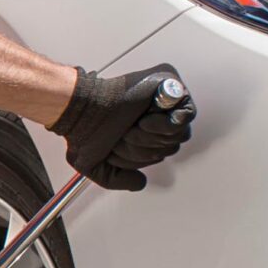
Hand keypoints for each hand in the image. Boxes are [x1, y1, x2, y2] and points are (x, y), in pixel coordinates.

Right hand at [48, 64, 195, 190]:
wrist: (81, 111)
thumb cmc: (85, 132)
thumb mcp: (97, 166)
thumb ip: (119, 178)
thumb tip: (140, 183)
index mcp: (143, 126)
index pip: (165, 149)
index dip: (145, 156)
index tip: (121, 145)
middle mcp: (157, 111)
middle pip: (175, 142)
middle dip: (148, 148)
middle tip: (125, 135)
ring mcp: (165, 96)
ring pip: (181, 132)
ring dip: (153, 137)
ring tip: (133, 126)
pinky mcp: (169, 83)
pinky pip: (186, 114)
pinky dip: (166, 125)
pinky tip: (145, 121)